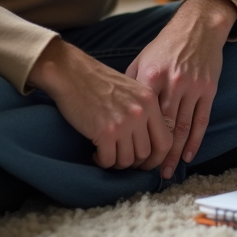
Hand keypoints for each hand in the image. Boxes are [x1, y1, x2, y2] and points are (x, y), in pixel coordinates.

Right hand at [28, 39, 172, 170]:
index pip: (165, 140)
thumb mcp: (132, 90)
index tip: (145, 163)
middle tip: (121, 159)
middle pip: (146, 154)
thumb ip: (144, 110)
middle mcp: (140, 112)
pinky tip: (96, 152)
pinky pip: (109, 160)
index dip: (157, 158)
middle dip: (134, 163)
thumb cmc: (98, 82)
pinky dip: (102, 161)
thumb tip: (149, 141)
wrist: (71, 73)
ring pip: (128, 160)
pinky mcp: (104, 132)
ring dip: (117, 163)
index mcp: (150, 101)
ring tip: (107, 153)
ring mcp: (123, 123)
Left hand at [126, 0, 236, 178]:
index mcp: (152, 76)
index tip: (128, 154)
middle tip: (146, 172)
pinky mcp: (208, 90)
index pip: (143, 115)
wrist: (198, 27)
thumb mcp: (143, 59)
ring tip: (166, 172)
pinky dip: (195, 141)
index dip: (136, 138)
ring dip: (174, 153)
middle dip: (155, 153)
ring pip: (183, 128)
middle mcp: (173, 83)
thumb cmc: (166, 45)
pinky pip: (201, 121)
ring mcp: (193, 88)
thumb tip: (118, 110)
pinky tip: (187, 156)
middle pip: (163, 127)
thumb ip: (132, 84)